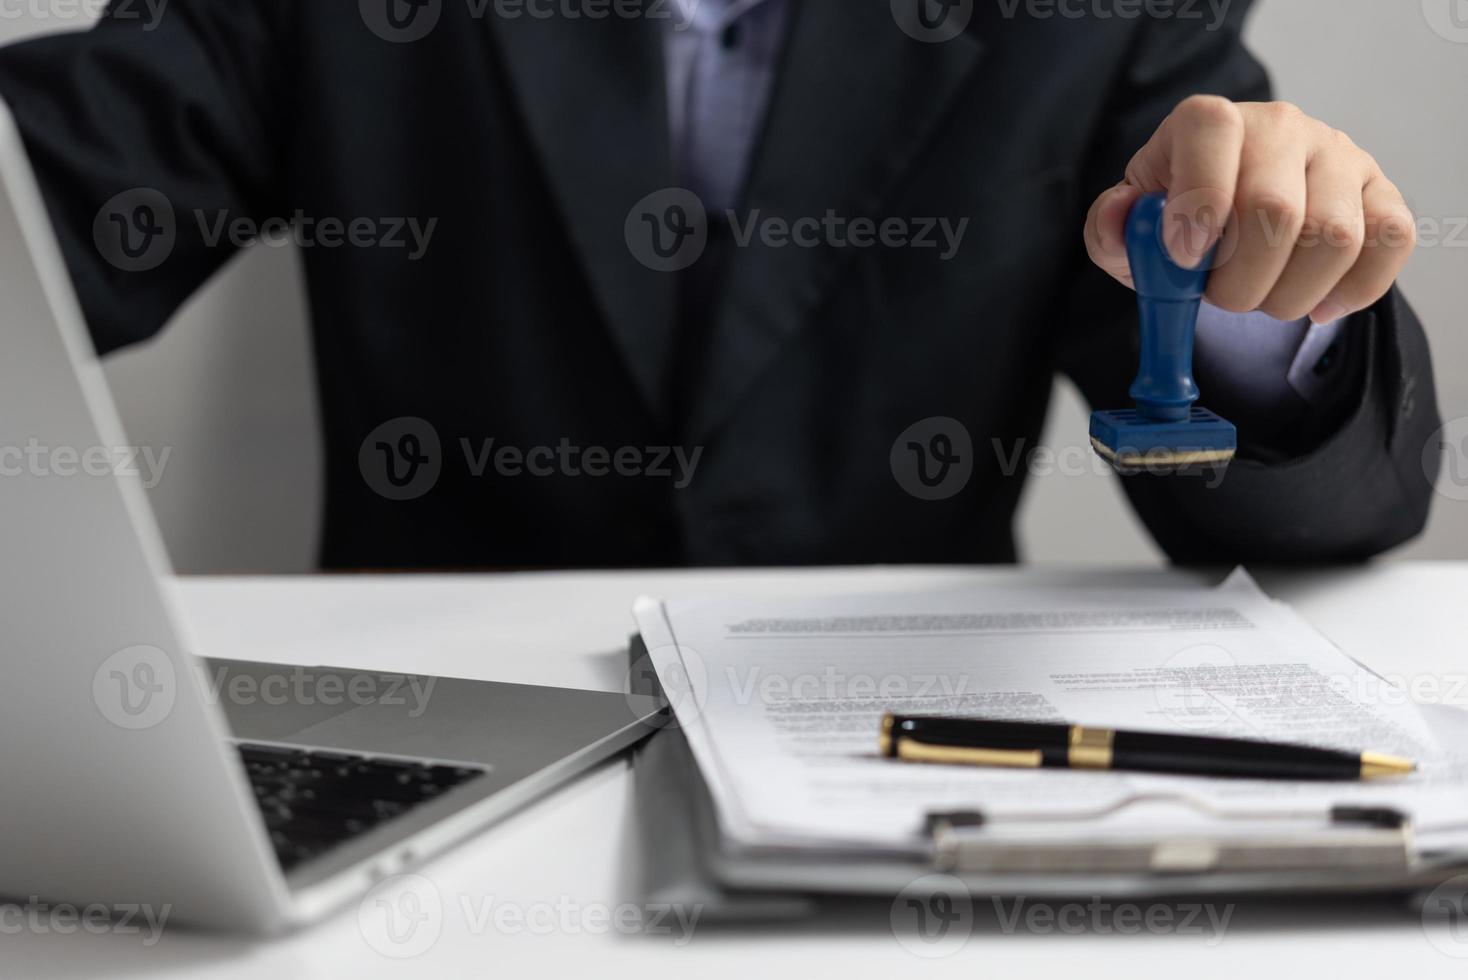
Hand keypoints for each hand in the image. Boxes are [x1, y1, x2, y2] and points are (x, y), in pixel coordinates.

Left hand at [1084, 96, 1415, 324]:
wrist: (1231, 221)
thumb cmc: (1176, 222)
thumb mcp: (1130, 228)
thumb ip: (1110, 227)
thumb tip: (1120, 215)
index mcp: (1210, 121)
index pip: (1213, 131)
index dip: (1199, 200)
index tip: (1185, 256)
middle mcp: (1279, 126)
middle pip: (1275, 209)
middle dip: (1240, 282)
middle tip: (1220, 300)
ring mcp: (1338, 155)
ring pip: (1334, 237)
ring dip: (1289, 295)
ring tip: (1262, 300)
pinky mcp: (1380, 191)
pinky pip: (1389, 243)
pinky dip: (1351, 291)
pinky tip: (1314, 304)